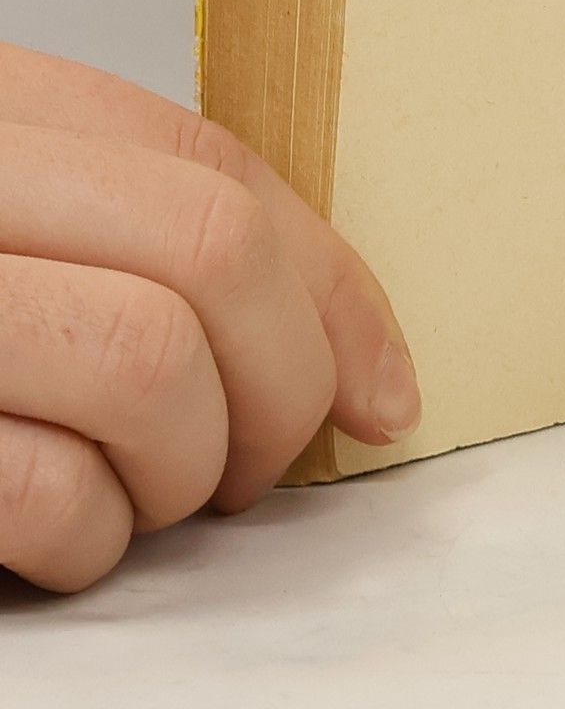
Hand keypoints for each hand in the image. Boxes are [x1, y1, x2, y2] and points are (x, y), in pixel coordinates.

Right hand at [0, 41, 417, 591]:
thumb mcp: (19, 217)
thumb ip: (144, 238)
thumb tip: (357, 362)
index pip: (221, 172)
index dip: (335, 289)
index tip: (381, 388)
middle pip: (212, 254)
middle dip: (282, 380)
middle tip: (260, 459)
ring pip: (145, 364)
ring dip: (185, 464)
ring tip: (155, 496)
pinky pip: (38, 484)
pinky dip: (84, 534)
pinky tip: (64, 539)